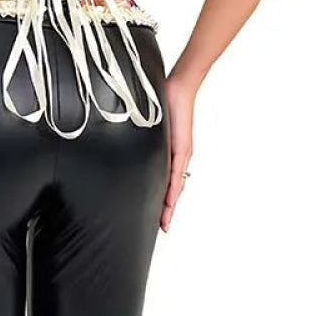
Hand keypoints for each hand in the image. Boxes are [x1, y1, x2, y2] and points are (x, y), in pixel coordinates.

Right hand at [160, 73, 196, 232]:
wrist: (178, 88)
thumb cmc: (164, 102)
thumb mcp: (154, 125)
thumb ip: (147, 135)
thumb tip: (133, 140)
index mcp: (169, 153)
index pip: (166, 181)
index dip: (162, 201)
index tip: (157, 218)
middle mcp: (177, 156)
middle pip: (173, 189)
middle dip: (166, 209)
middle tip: (161, 226)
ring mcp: (181, 154)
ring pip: (176, 186)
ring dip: (170, 204)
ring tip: (164, 219)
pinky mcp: (182, 149)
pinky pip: (176, 173)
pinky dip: (173, 188)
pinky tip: (170, 199)